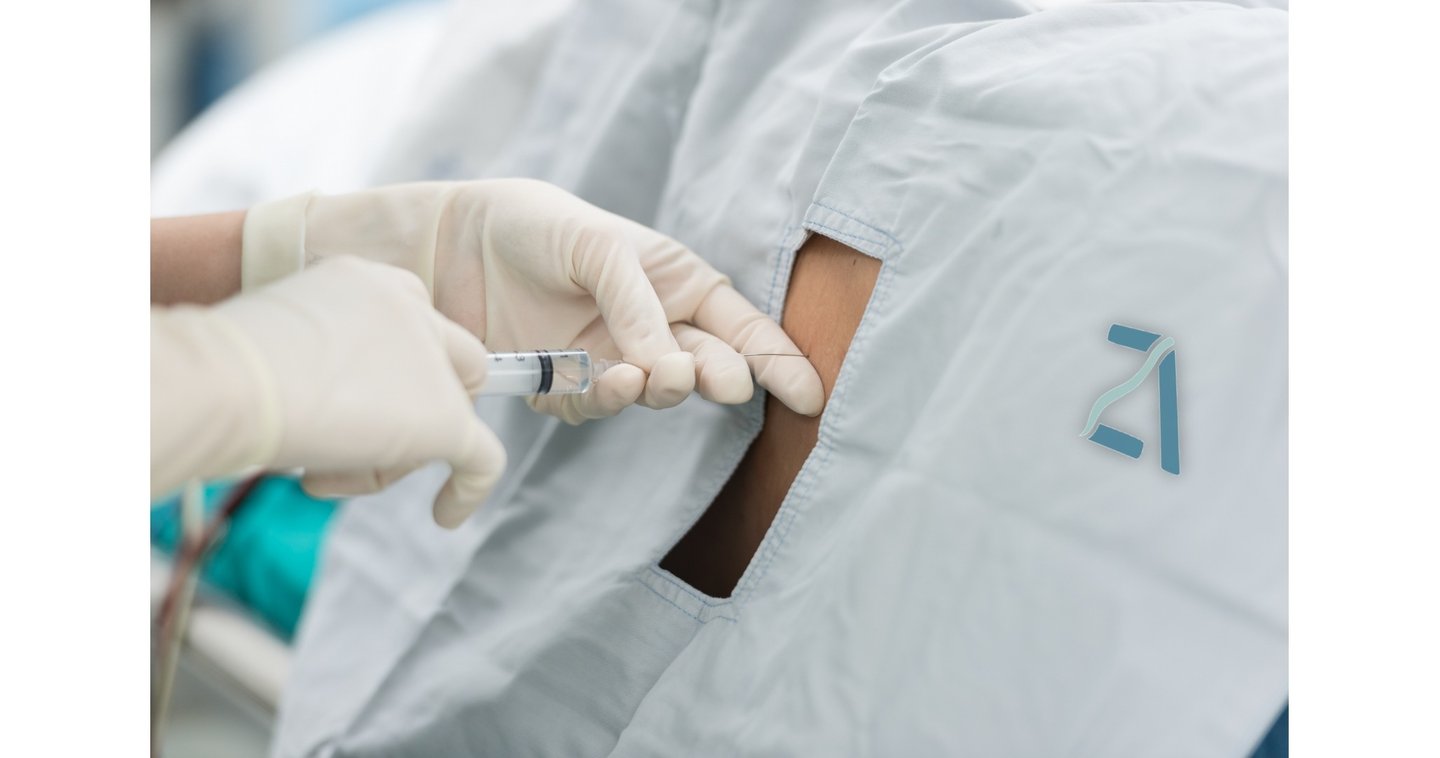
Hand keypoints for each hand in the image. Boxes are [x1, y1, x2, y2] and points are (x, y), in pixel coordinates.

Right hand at [212, 257, 504, 527]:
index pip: (410, 326)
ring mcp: (433, 362)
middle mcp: (412, 309)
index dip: (392, 370)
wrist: (227, 383)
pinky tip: (447, 515)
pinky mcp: (445, 418)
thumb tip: (319, 396)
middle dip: (412, 405)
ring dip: (393, 454)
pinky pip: (482, 458)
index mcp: (369, 282)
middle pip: (445, 366)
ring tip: (318, 471)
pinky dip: (469, 490)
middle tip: (348, 439)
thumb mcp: (278, 341)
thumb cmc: (224, 368)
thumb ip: (322, 357)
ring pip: (447, 416)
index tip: (350, 400)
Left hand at [241, 179, 824, 423]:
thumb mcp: (596, 246)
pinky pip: (597, 406)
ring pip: (655, 393)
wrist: (448, 244)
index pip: (742, 327)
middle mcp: (653, 325)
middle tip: (716, 383)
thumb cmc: (533, 224)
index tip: (811, 398)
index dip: (779, 362)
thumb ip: (637, 304)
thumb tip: (671, 368)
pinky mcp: (565, 384)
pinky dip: (601, 400)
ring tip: (641, 377)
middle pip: (707, 367)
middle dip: (718, 378)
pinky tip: (594, 381)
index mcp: (677, 281)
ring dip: (657, 390)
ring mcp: (611, 357)